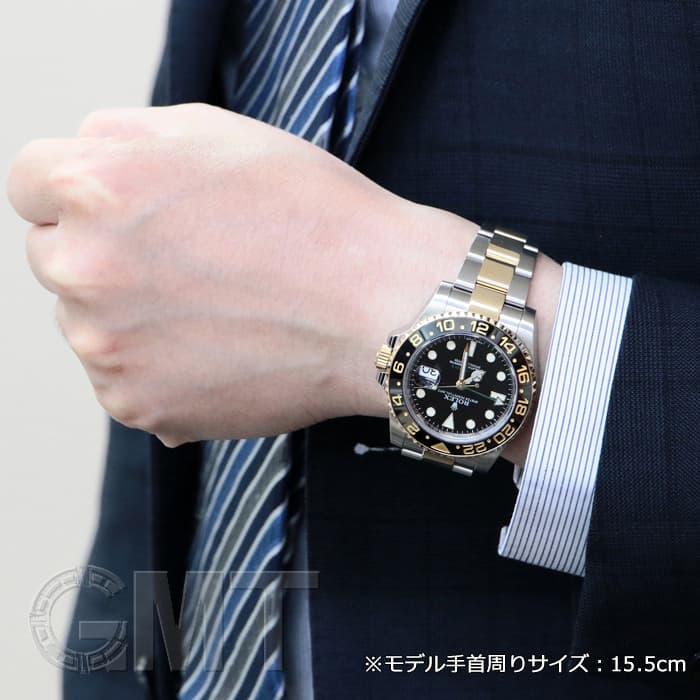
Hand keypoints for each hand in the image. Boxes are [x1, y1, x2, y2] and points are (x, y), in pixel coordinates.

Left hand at [7, 103, 479, 445]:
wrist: (379, 308)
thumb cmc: (315, 217)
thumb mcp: (216, 133)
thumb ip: (121, 138)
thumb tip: (79, 165)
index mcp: (94, 187)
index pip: (30, 184)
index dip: (76, 192)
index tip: (114, 210)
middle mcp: (82, 269)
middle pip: (56, 258)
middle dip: (106, 255)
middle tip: (188, 264)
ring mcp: (106, 348)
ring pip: (91, 324)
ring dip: (132, 317)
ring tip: (218, 312)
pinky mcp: (139, 406)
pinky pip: (124, 377)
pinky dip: (160, 367)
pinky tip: (222, 350)